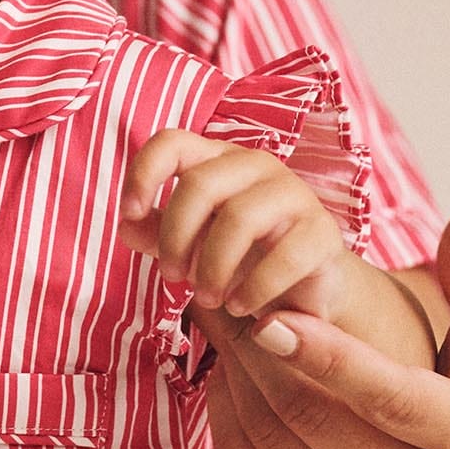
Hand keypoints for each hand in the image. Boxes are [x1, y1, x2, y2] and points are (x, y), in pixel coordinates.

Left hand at [122, 129, 350, 324]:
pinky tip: (241, 305)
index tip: (130, 214)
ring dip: (214, 268)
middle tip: (173, 278)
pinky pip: (283, 256)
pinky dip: (253, 289)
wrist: (304, 290)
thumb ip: (158, 233)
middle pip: (199, 183)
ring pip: (239, 216)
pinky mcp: (321, 233)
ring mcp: (293, 195)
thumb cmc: (240, 259)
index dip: (144, 174)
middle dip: (176, 238)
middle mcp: (255, 168)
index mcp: (217, 163)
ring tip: (209, 299)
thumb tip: (127, 225)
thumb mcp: (190, 247)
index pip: (172, 143)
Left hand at [197, 206, 449, 448]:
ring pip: (272, 445)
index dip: (324, 357)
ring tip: (220, 321)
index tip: (271, 314)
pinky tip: (228, 373)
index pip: (386, 398)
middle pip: (312, 418)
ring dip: (236, 378)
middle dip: (258, 351)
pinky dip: (229, 419)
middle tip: (223, 290)